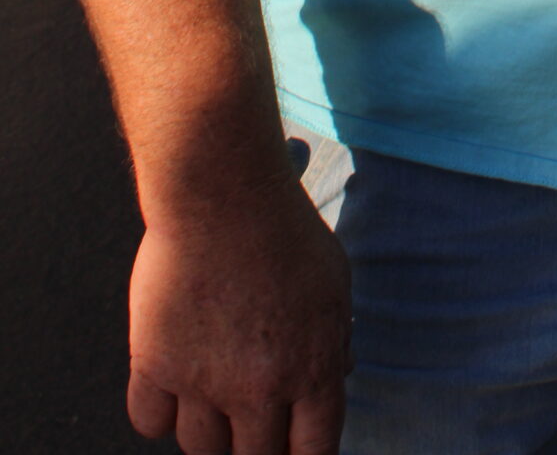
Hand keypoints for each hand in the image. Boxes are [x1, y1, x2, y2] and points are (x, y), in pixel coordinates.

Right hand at [128, 173, 350, 454]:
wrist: (223, 193)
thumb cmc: (285, 230)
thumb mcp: (334, 282)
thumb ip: (336, 339)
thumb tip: (340, 378)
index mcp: (313, 369)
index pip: (314, 454)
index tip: (292, 451)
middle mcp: (260, 387)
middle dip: (256, 448)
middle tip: (251, 426)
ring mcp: (204, 380)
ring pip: (201, 449)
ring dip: (210, 432)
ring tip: (214, 395)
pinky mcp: (155, 364)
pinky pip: (149, 422)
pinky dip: (160, 411)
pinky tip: (173, 384)